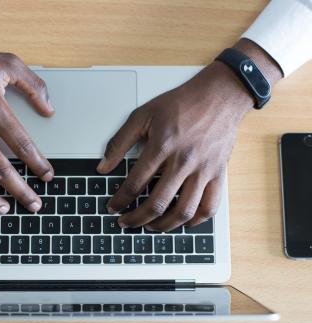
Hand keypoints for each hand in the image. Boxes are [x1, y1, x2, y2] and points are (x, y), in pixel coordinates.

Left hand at [97, 40, 281, 231]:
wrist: (220, 95)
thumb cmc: (181, 104)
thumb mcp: (143, 115)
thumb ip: (120, 142)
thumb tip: (103, 166)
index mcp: (162, 146)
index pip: (134, 184)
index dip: (120, 200)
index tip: (113, 207)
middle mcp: (183, 161)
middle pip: (157, 203)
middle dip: (136, 219)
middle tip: (125, 223)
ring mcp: (203, 170)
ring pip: (183, 211)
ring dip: (163, 225)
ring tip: (150, 226)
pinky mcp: (218, 174)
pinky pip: (209, 207)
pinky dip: (195, 221)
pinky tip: (183, 222)